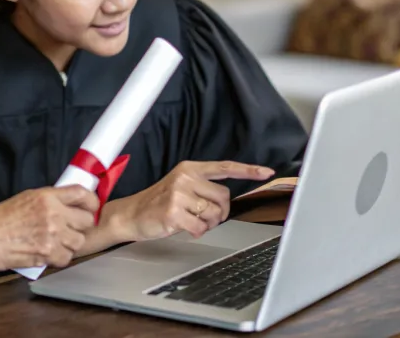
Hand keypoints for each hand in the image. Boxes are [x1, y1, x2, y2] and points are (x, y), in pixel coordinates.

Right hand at [0, 185, 98, 277]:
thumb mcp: (25, 198)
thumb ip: (49, 200)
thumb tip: (69, 203)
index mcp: (47, 196)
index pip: (82, 193)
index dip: (91, 201)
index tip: (91, 207)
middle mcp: (53, 213)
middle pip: (86, 220)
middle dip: (80, 225)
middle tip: (70, 228)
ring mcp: (52, 235)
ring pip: (79, 241)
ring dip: (70, 243)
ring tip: (56, 241)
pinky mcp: (48, 254)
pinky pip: (67, 257)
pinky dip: (60, 257)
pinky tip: (48, 253)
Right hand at [105, 161, 273, 242]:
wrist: (132, 214)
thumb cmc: (159, 202)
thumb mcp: (180, 185)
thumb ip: (203, 186)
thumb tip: (226, 199)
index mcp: (189, 168)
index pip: (224, 167)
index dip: (248, 170)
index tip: (267, 172)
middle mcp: (185, 178)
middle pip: (224, 197)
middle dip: (220, 211)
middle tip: (205, 215)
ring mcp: (179, 194)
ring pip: (214, 213)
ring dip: (207, 223)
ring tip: (191, 220)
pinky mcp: (174, 212)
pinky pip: (201, 227)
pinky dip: (196, 232)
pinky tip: (184, 227)